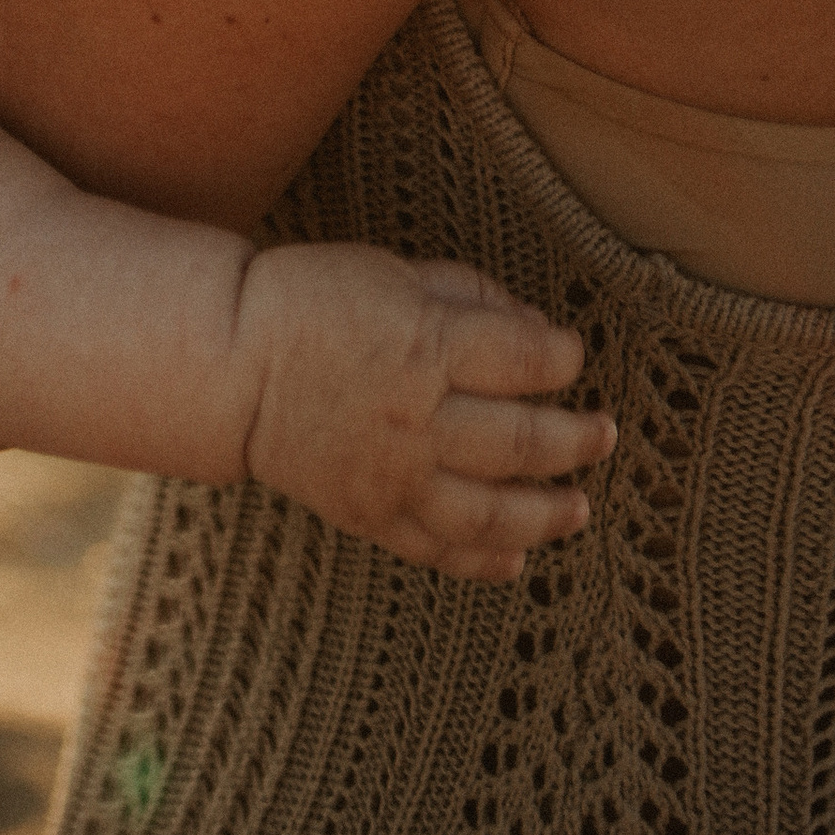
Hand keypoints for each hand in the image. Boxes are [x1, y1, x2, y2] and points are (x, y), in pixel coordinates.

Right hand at [233, 246, 611, 580]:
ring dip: (546, 514)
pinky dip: (482, 562)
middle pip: (521, 441)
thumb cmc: (311, 300)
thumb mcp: (392, 272)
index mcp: (425, 347)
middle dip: (575, 440)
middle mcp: (418, 421)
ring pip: (490, 513)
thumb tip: (533, 325)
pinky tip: (517, 561)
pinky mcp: (369, 516)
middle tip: (605, 436)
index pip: (525, 360)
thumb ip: (467, 294)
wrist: (229, 365)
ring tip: (581, 509)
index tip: (573, 354)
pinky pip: (436, 551)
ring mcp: (394, 478)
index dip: (562, 357)